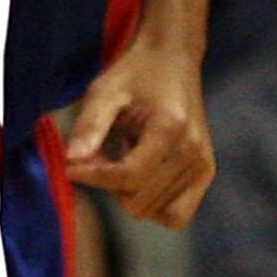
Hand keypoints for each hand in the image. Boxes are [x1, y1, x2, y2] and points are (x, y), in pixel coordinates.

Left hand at [63, 35, 213, 227]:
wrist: (173, 60)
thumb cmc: (134, 74)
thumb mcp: (103, 91)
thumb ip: (89, 126)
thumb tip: (72, 161)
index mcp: (170, 128)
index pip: (128, 176)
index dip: (93, 177)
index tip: (71, 165)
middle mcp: (193, 152)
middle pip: (138, 200)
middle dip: (108, 184)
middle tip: (99, 156)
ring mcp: (203, 165)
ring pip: (153, 212)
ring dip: (127, 194)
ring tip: (120, 160)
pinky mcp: (205, 173)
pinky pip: (175, 215)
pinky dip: (151, 203)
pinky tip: (139, 175)